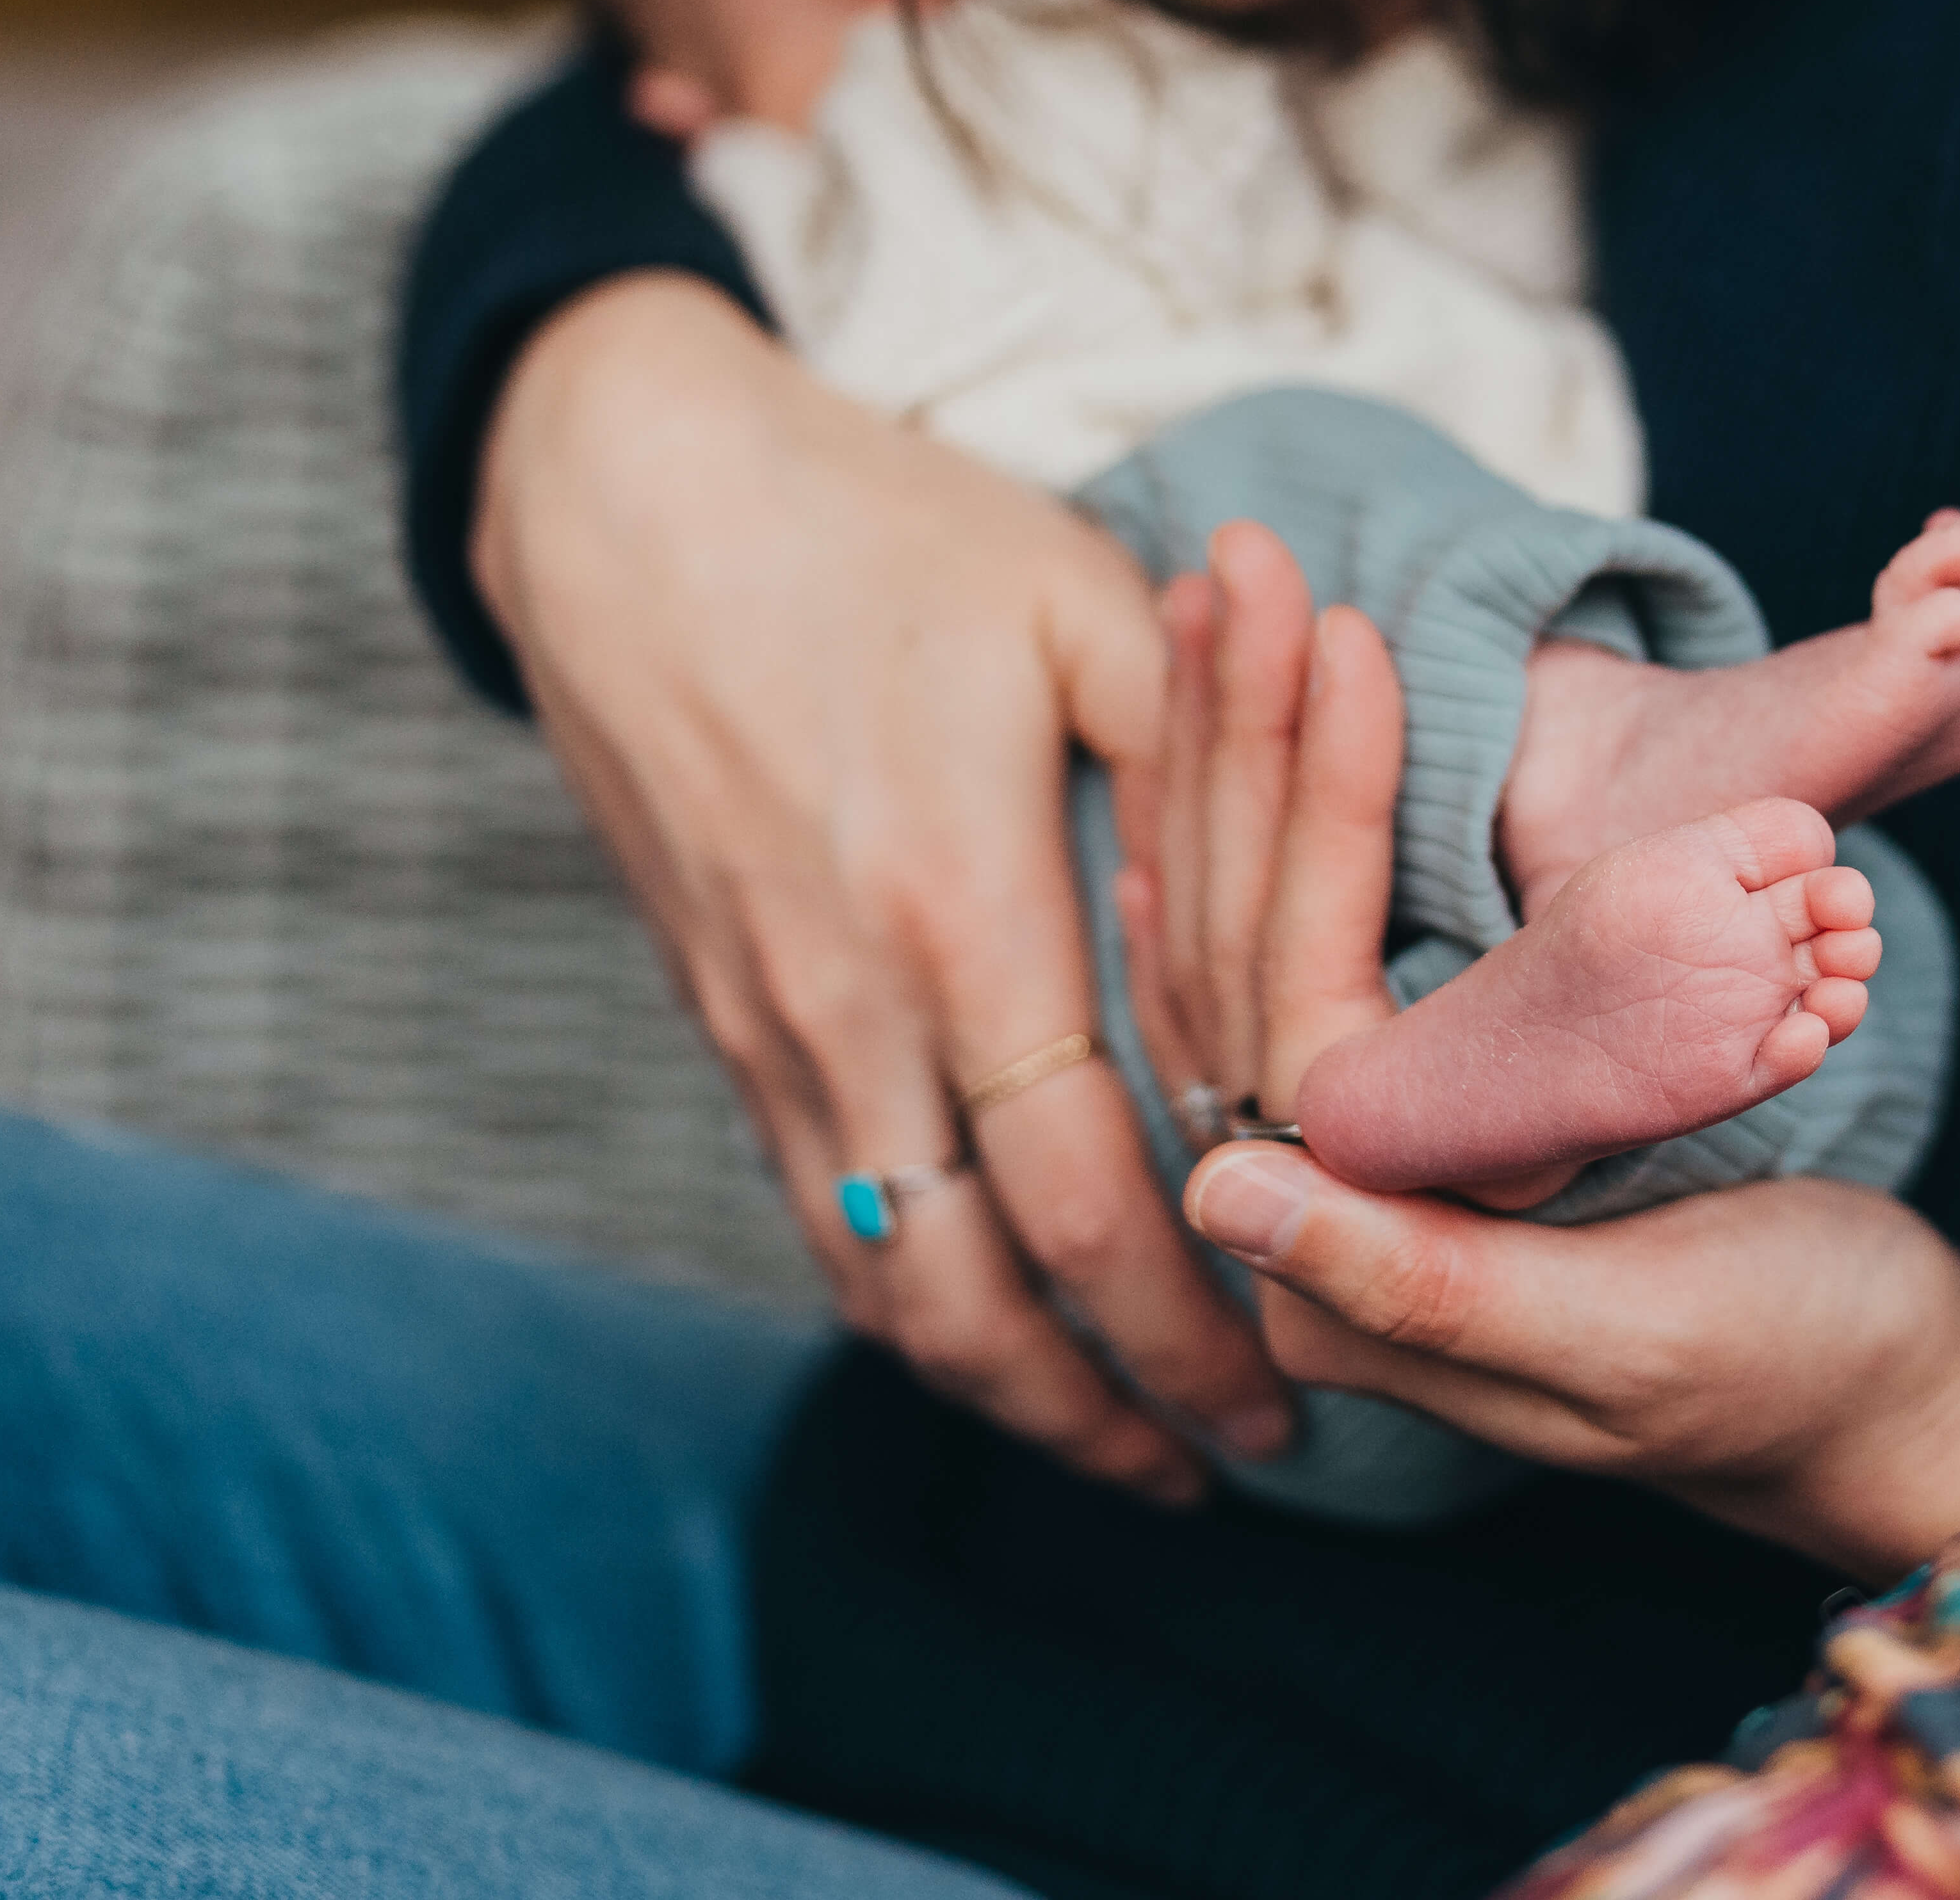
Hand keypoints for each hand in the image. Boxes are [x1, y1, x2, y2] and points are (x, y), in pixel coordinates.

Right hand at [473, 276, 1291, 1495]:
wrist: (628, 497)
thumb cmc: (876, 528)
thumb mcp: (1074, 603)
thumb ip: (1209, 744)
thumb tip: (1331, 852)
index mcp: (957, 914)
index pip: (1086, 1193)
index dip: (1189, 1314)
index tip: (1289, 1385)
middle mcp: (847, 1005)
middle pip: (972, 1295)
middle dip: (1105, 1406)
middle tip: (1229, 1462)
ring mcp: (764, 1023)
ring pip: (876, 1283)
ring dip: (1000, 1387)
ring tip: (1122, 1444)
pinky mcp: (716, 1012)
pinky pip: (815, 1211)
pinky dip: (906, 1301)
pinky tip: (988, 1329)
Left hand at [1170, 599, 1959, 1576]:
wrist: (1885, 1397)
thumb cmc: (1797, 1363)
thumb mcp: (1628, 1335)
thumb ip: (1423, 1283)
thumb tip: (1218, 1190)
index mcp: (1343, 1273)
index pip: (1281, 996)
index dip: (1301, 805)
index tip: (1336, 634)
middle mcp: (1318, 1222)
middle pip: (1233, 946)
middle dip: (1239, 738)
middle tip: (1244, 553)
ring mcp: (1360, 1172)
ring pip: (1250, 933)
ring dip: (1238, 755)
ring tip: (1222, 593)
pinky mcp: (1419, 1129)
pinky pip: (1306, 957)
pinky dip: (1273, 832)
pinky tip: (1223, 754)